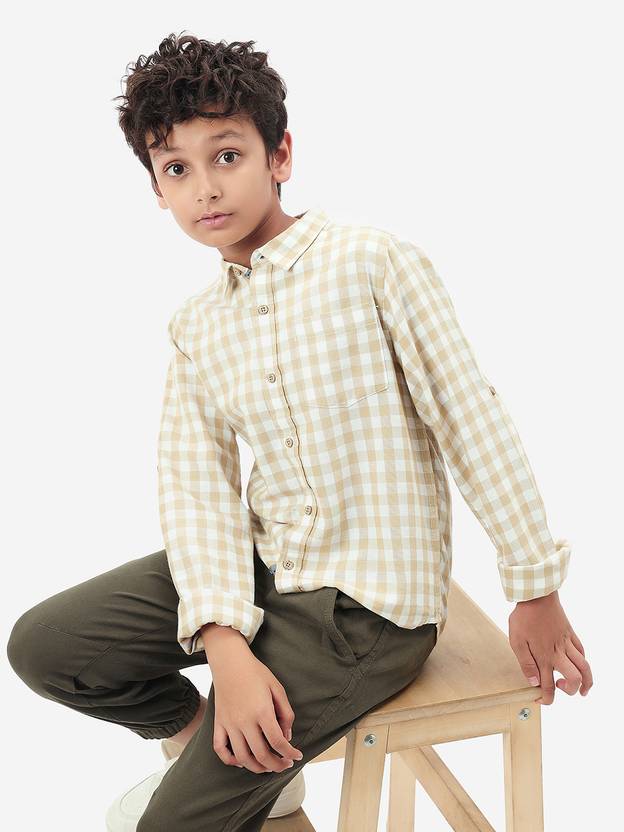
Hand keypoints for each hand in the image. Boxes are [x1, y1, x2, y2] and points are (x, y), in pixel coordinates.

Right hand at [209, 645, 303, 772]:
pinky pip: (220, 749)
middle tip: (285, 765)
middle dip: (277, 765)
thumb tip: (287, 736)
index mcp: (262, 711)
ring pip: (242, 758)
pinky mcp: (219, 723)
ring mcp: (229, 724)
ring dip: (257, 768)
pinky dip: (230, 761)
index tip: (297, 756)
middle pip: (261, 755)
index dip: (290, 754)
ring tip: (268, 767)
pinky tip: (241, 761)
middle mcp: (244, 721)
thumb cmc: (256, 673)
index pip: (278, 742)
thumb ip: (286, 713)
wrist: (230, 662)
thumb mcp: (277, 688)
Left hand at [508, 590, 592, 704]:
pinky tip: (579, 664)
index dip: (546, 699)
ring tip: (583, 689)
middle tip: (560, 689)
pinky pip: (582, 651)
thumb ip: (526, 663)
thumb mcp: (516, 641)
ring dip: (587, 681)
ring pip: (585, 667)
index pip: (549, 686)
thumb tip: (533, 682)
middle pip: (574, 679)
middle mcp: (559, 653)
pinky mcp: (570, 634)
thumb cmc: (524, 617)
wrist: (537, 596)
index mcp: (544, 657)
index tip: (540, 700)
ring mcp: (567, 643)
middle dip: (570, 691)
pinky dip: (583, 662)